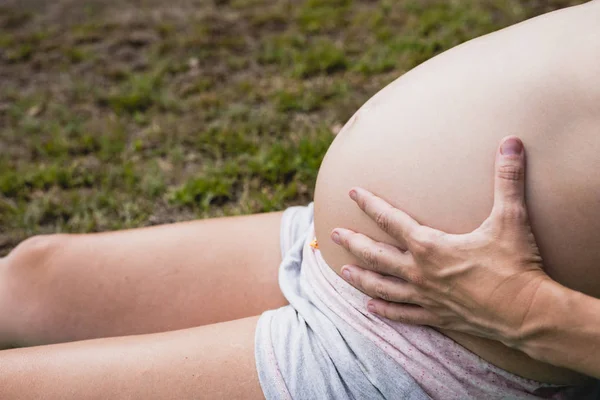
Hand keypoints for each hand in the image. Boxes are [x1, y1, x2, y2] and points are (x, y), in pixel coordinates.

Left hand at [331, 136, 551, 346]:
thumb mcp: (511, 219)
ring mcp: (425, 296)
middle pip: (376, 255)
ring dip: (361, 278)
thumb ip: (508, 179)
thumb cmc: (515, 265)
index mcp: (430, 246)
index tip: (352, 193)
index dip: (369, 204)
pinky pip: (403, 314)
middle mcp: (419, 271)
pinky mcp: (437, 316)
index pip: (390, 219)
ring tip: (342, 272)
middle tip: (333, 236)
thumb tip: (512, 142)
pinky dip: (385, 310)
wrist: (526, 313)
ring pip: (382, 286)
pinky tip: (370, 307)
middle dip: (353, 243)